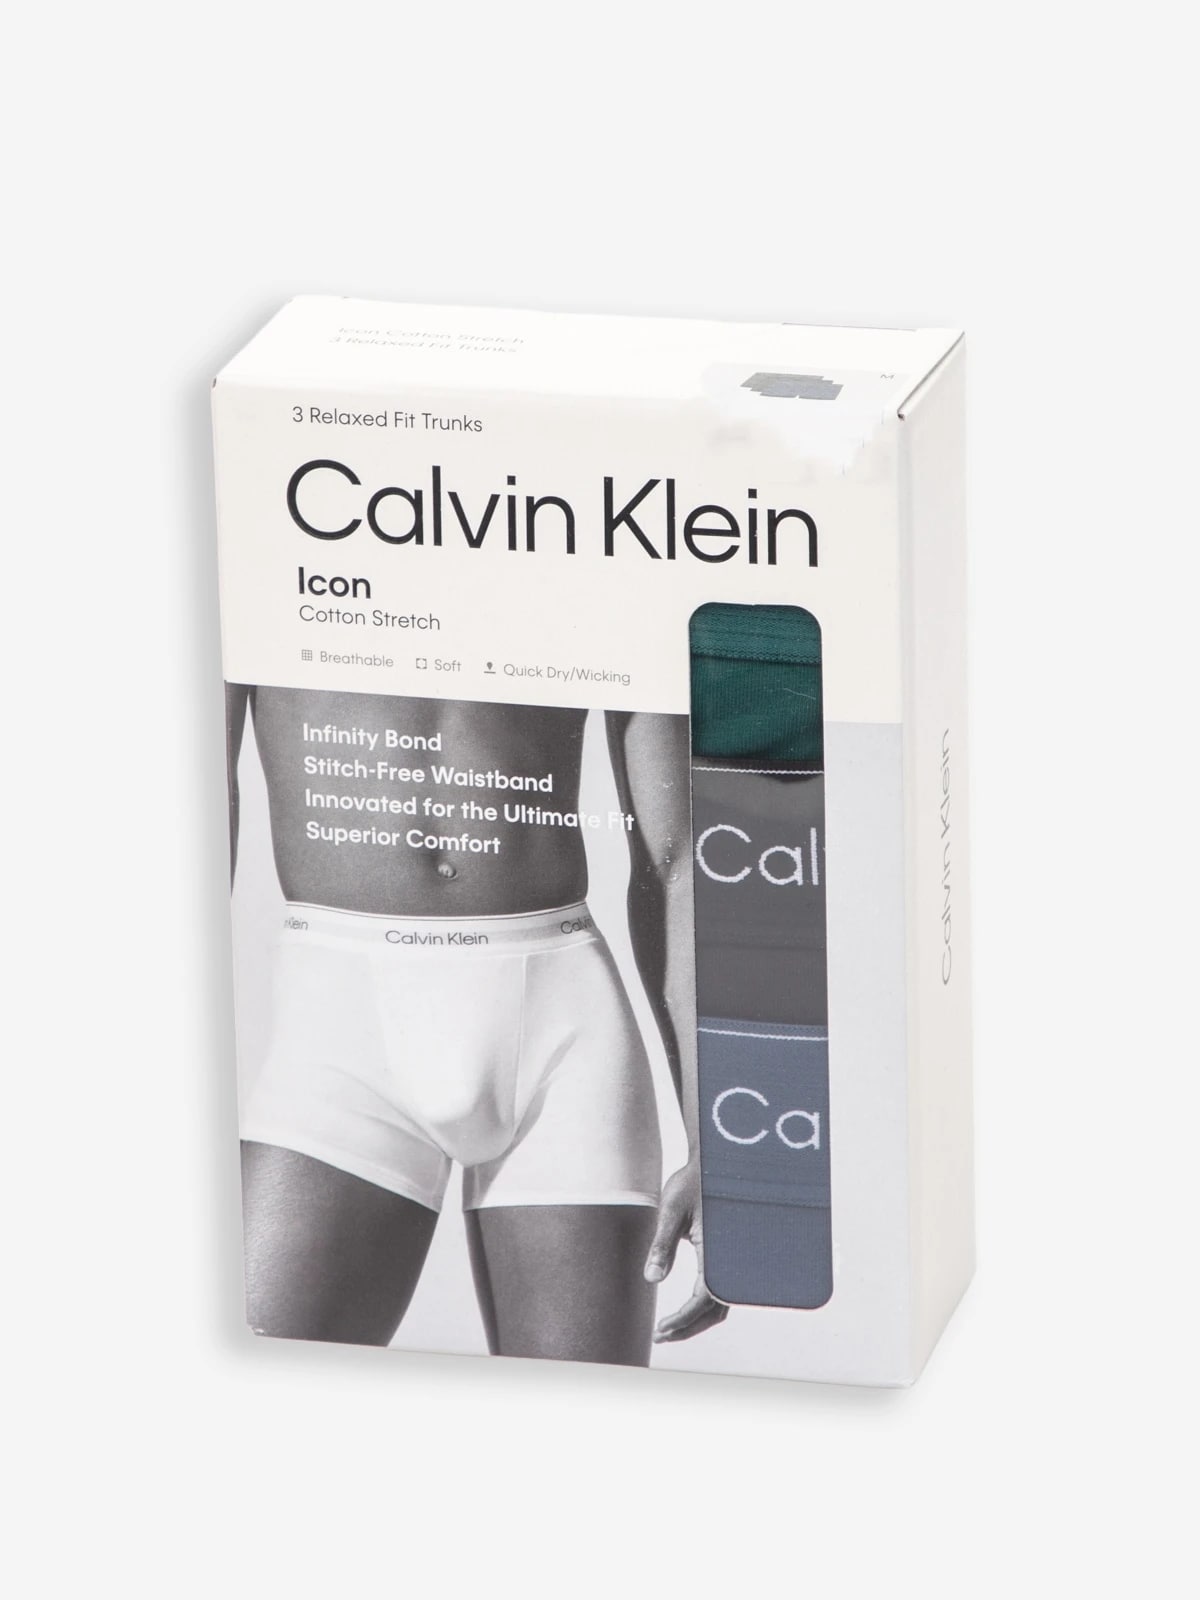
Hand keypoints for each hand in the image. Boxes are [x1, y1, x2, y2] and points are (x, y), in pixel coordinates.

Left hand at [644, 1159, 729, 1342]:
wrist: (712, 1162)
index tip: (661, 1329)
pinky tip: (685, 1310)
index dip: (683, 1319)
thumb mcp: (670, 1209)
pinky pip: (721, 1290)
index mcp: (716, 1248)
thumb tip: (651, 1279)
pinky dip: (705, 1306)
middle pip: (716, 1309)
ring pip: (721, 1303)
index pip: (704, 1298)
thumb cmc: (690, 1182)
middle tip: (660, 1335)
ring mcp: (732, 1258)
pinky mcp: (728, 1256)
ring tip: (668, 1329)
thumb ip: (662, 1244)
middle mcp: (729, 1257)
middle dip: (688, 1327)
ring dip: (696, 1320)